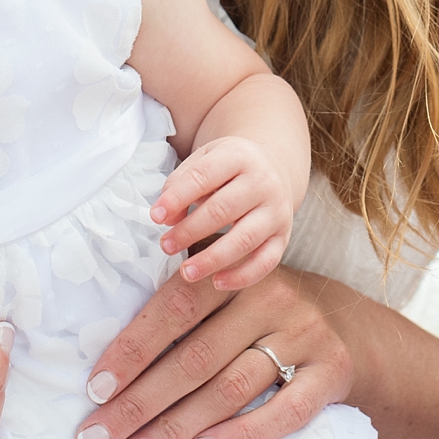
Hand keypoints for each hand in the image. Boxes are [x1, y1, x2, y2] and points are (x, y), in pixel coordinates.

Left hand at [72, 267, 350, 438]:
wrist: (349, 324)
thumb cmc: (265, 311)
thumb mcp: (231, 287)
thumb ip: (183, 296)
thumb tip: (105, 329)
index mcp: (235, 275)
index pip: (174, 310)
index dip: (132, 350)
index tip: (95, 389)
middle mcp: (271, 301)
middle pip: (196, 358)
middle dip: (139, 403)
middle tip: (97, 438)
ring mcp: (303, 339)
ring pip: (231, 388)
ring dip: (176, 428)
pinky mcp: (330, 375)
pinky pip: (284, 412)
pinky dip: (241, 435)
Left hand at [152, 137, 295, 290]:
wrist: (274, 168)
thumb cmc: (228, 169)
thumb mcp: (204, 161)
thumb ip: (180, 184)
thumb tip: (168, 220)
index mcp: (239, 156)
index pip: (204, 176)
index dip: (178, 197)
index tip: (155, 216)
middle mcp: (263, 182)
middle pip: (223, 209)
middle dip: (190, 231)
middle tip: (166, 246)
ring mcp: (277, 210)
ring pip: (244, 239)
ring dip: (212, 259)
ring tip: (186, 272)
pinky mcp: (283, 236)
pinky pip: (266, 262)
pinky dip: (242, 276)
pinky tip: (216, 282)